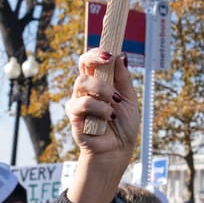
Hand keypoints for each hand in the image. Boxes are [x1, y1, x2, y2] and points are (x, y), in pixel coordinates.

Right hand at [66, 49, 138, 202]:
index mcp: (100, 83)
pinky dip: (100, 109)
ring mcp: (78, 102)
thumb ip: (123, 79)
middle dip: (96, 59)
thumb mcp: (129, 100)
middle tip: (108, 61)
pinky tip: (109, 118)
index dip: (97, 51)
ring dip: (103, 90)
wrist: (117, 151)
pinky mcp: (74, 117)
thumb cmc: (123, 126)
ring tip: (115, 103)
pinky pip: (82, 104)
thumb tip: (121, 55)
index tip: (110, 50)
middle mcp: (86, 90)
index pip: (92, 60)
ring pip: (83, 81)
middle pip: (83, 64)